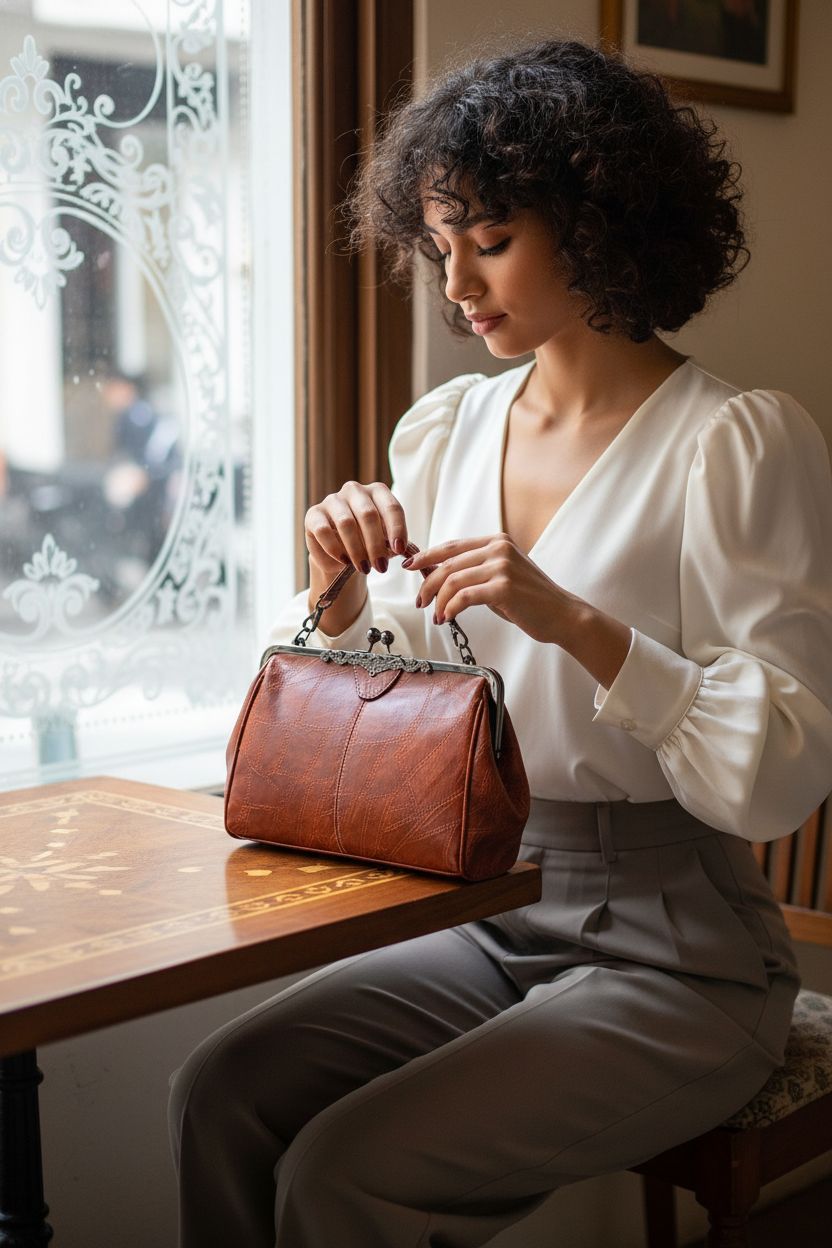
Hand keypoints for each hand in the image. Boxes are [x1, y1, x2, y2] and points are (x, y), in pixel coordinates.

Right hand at [304, 481, 407, 579]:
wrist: (340, 553)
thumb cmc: (367, 543)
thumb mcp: (385, 542)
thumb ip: (393, 543)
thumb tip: (400, 550)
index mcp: (377, 492)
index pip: (392, 507)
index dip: (397, 529)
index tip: (399, 550)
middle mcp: (355, 490)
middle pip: (368, 514)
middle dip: (376, 544)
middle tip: (381, 567)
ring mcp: (333, 500)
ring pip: (346, 523)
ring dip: (357, 550)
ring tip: (364, 568)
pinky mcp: (314, 514)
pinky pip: (324, 531)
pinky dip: (335, 549)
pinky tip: (344, 561)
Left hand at [405, 534, 579, 644]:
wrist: (561, 614)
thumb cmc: (528, 600)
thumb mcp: (498, 577)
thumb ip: (472, 572)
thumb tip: (433, 575)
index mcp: (496, 541)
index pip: (452, 546)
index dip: (427, 556)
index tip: (409, 566)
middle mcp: (498, 548)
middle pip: (448, 563)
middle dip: (428, 584)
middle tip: (419, 601)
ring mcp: (502, 566)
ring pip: (453, 580)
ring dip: (438, 600)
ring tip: (435, 615)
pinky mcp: (504, 587)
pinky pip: (464, 596)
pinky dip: (450, 608)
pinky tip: (447, 617)